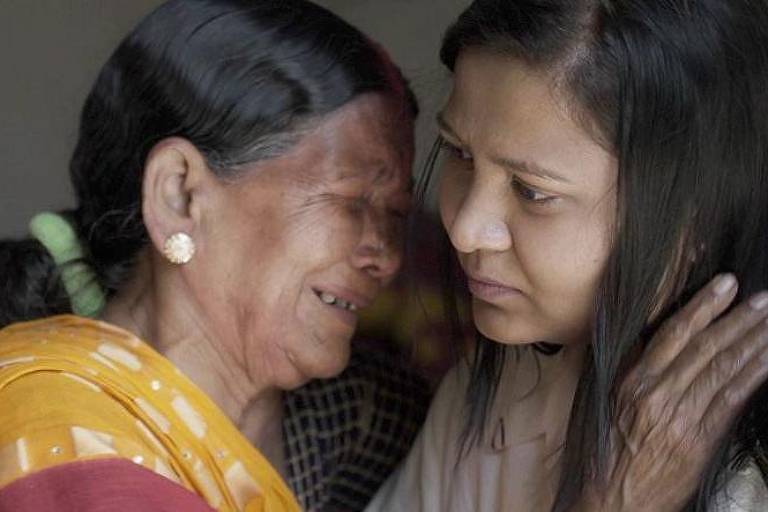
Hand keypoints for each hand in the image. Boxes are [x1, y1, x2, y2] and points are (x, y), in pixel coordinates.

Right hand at [579, 274, 767, 510]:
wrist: (609, 502)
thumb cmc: (602, 453)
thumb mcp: (601, 404)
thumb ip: (627, 371)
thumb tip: (648, 340)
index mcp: (628, 381)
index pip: (671, 334)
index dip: (701, 308)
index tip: (724, 285)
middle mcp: (655, 394)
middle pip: (703, 348)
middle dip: (735, 319)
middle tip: (762, 296)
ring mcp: (679, 418)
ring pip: (721, 370)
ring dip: (751, 341)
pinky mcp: (698, 441)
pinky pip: (731, 401)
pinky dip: (753, 376)